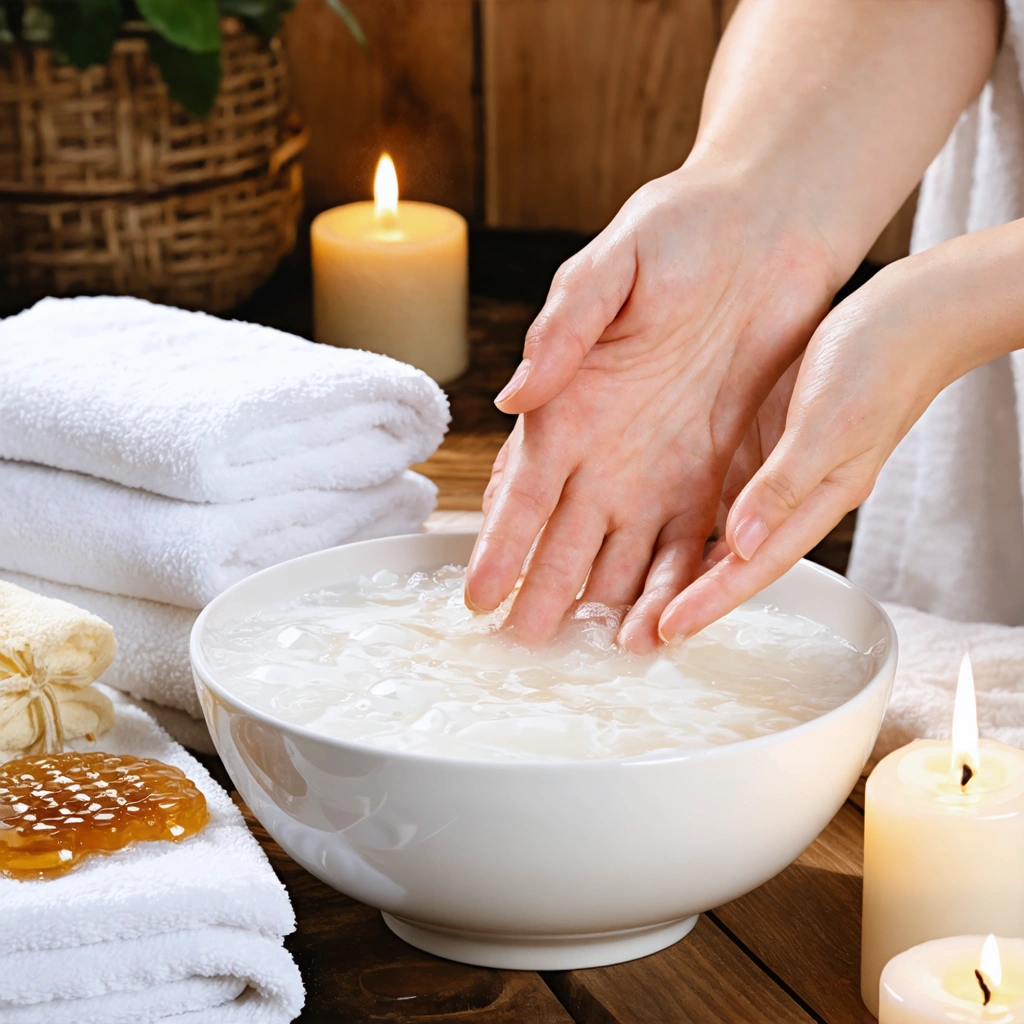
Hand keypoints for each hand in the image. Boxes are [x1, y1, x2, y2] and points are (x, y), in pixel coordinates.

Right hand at [464, 163, 837, 650]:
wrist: (765, 231)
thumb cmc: (678, 233)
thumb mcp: (610, 268)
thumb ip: (565, 330)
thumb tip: (513, 396)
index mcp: (571, 406)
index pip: (525, 491)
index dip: (501, 545)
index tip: (479, 596)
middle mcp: (607, 450)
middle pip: (566, 538)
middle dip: (543, 592)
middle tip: (522, 646)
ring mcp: (660, 468)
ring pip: (625, 554)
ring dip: (608, 602)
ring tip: (592, 651)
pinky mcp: (716, 473)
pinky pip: (694, 542)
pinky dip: (679, 584)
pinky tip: (665, 623)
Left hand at [657, 252, 965, 642]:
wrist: (902, 318)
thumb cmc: (878, 365)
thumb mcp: (829, 423)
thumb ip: (786, 484)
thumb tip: (742, 545)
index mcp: (815, 502)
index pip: (755, 567)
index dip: (710, 601)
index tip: (668, 631)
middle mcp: (787, 498)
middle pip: (729, 563)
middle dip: (682, 599)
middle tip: (627, 633)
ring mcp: (768, 473)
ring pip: (715, 533)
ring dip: (673, 564)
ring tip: (622, 593)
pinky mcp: (753, 445)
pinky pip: (710, 490)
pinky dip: (679, 514)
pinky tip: (640, 524)